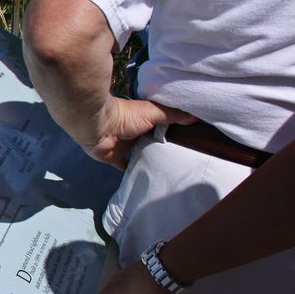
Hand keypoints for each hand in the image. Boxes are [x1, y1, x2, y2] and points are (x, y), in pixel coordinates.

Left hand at [79, 96, 195, 169]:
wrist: (98, 127)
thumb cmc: (126, 116)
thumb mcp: (153, 112)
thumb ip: (172, 114)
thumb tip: (195, 118)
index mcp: (144, 120)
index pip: (163, 127)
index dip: (175, 133)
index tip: (191, 143)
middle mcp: (136, 133)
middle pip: (153, 143)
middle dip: (164, 150)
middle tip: (185, 162)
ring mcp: (125, 147)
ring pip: (141, 155)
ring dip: (150, 161)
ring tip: (170, 174)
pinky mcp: (116, 159)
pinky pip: (127, 168)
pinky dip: (135, 173)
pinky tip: (148, 181)